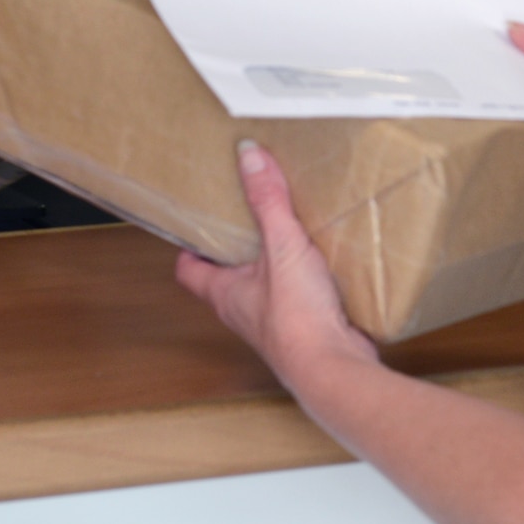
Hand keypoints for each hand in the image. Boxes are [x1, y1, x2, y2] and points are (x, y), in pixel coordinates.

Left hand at [176, 141, 378, 386]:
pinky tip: (325, 259)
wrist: (333, 366)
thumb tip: (248, 157)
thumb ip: (267, 202)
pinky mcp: (306, 325)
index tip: (199, 223)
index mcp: (226, 293)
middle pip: (227, 276)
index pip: (189, 270)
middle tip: (249, 216)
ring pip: (265, 286)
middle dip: (237, 248)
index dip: (190, 248)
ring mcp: (275, 320)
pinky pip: (300, 296)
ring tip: (290, 230)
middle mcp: (245, 310)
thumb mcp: (281, 247)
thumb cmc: (297, 321)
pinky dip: (307, 278)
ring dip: (274, 263)